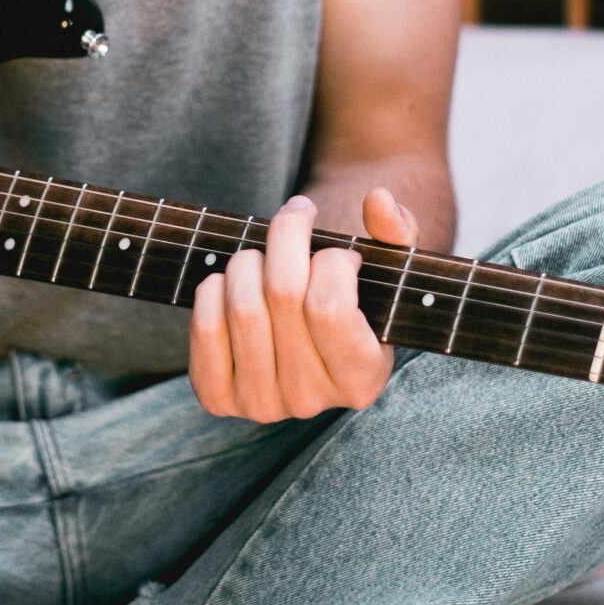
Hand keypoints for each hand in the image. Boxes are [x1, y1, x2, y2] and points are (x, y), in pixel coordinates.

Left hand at [189, 187, 418, 423]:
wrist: (304, 335)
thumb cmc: (350, 293)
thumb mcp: (388, 265)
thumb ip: (397, 231)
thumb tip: (378, 200)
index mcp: (362, 378)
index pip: (330, 306)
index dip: (330, 259)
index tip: (338, 251)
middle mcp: (311, 400)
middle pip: (282, 295)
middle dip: (285, 239)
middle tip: (294, 223)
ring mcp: (261, 404)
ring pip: (243, 305)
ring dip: (249, 259)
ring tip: (264, 256)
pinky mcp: (218, 397)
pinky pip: (206, 325)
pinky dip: (215, 287)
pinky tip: (233, 282)